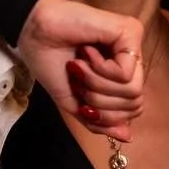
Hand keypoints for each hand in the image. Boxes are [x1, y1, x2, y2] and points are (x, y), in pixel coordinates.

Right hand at [17, 0, 144, 140]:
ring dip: (97, 84)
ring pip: (132, 90)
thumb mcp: (75, 100)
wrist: (34, 31)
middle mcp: (132, 58)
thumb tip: (128, 137)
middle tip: (79, 80)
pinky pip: (125, 73)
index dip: (106, 114)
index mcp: (121, 73)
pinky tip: (86, 52)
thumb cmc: (50, 59)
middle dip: (100, 101)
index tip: (81, 95)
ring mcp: (133, 44)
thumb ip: (100, 121)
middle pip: (135, 103)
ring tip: (80, 65)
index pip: (133, 109)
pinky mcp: (130, 32)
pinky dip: (99, 70)